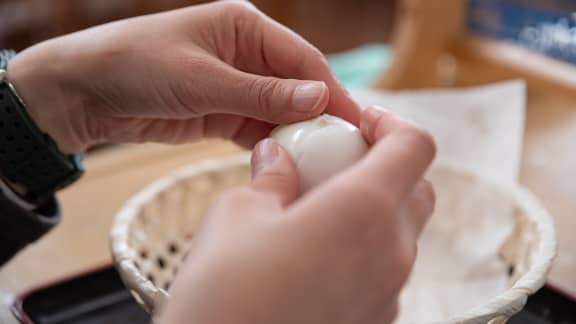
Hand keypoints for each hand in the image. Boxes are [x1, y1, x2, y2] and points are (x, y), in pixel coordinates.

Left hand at [6, 1, 358, 152]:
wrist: (84, 93)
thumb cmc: (136, 67)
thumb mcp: (203, 80)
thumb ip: (262, 94)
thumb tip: (320, 97)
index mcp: (245, 26)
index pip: (303, 59)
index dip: (331, 91)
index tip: (355, 123)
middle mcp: (245, 53)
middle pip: (296, 86)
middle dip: (318, 117)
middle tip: (342, 150)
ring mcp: (234, 85)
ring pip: (279, 111)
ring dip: (295, 135)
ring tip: (319, 163)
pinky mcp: (221, 113)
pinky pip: (256, 130)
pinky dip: (270, 146)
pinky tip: (285, 164)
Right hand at [159, 107, 435, 323]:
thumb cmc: (225, 291)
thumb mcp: (237, 214)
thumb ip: (269, 177)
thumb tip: (275, 156)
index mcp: (364, 209)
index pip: (415, 145)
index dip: (392, 123)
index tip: (360, 123)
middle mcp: (391, 253)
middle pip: (418, 189)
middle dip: (388, 166)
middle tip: (338, 164)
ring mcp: (389, 294)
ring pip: (402, 233)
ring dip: (375, 210)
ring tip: (319, 211)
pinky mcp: (376, 321)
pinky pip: (384, 272)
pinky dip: (364, 250)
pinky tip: (316, 256)